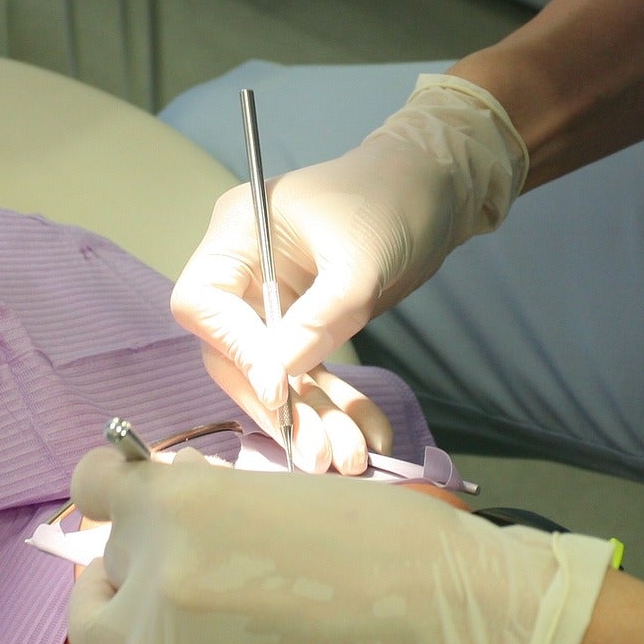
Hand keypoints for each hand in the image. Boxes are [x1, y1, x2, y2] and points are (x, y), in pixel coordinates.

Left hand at [5, 446, 613, 643]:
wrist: (445, 620)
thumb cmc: (392, 544)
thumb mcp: (285, 489)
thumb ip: (213, 508)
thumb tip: (175, 530)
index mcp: (181, 493)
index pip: (97, 485)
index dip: (113, 497)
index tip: (129, 508)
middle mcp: (152, 557)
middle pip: (106, 561)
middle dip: (136, 566)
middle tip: (197, 582)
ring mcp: (154, 632)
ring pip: (94, 623)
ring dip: (116, 616)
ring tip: (161, 623)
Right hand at [172, 75, 527, 424]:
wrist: (440, 186)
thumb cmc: (395, 200)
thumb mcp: (360, 262)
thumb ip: (317, 320)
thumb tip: (277, 382)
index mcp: (238, 233)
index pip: (203, 302)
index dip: (235, 350)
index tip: (279, 389)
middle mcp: (242, 268)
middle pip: (233, 350)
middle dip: (277, 404)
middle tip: (317, 452)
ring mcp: (270, 297)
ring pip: (272, 371)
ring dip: (309, 416)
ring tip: (346, 458)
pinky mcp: (302, 320)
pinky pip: (306, 369)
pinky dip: (333, 402)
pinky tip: (364, 433)